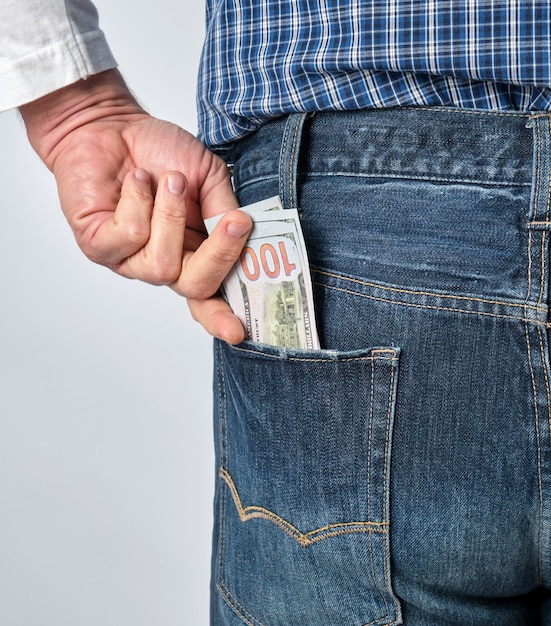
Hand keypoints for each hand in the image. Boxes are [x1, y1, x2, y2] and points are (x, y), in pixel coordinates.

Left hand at [20, 70, 251, 342]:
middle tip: (235, 222)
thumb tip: (243, 236)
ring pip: (162, 265)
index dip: (224, 317)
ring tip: (169, 180)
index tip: (239, 331)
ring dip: (171, 216)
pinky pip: (129, 237)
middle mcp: (164, 264)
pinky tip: (137, 181)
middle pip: (196, 288)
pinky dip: (139, 200)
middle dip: (219, 255)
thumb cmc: (161, 152)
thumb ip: (224, 209)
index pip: (211, 296)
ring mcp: (130, 259)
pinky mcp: (99, 246)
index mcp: (195, 254)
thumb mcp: (209, 177)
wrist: (111, 126)